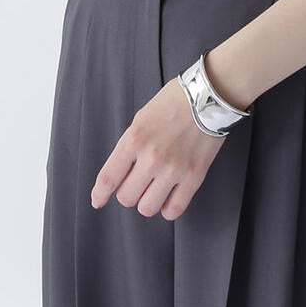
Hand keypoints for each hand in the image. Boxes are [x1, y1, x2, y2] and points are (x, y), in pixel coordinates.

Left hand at [89, 76, 228, 220]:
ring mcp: (173, 169)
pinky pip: (174, 209)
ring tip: (152, 190)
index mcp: (134, 139)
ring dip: (147, 202)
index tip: (98, 200)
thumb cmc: (174, 102)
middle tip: (135, 184)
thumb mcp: (141, 118)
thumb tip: (121, 170)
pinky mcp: (194, 177)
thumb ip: (130, 145)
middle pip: (126, 197)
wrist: (208, 97)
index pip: (108, 177)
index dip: (100, 194)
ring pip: (147, 208)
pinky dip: (167, 209)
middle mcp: (151, 157)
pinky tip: (168, 199)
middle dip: (127, 193)